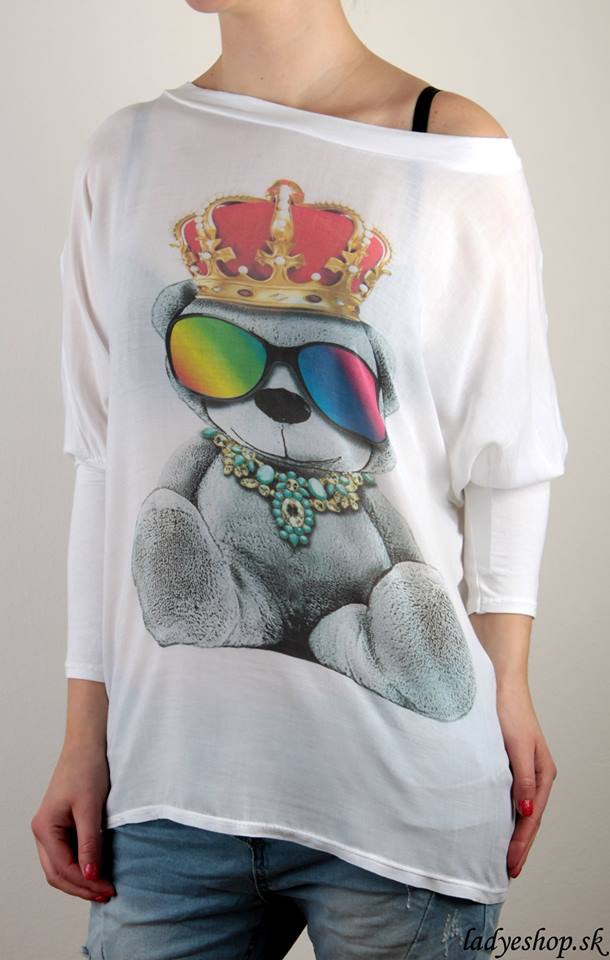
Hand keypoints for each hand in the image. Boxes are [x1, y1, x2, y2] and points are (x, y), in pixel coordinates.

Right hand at [31, 741, 115, 900]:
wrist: (88, 745)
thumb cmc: (87, 769)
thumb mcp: (90, 808)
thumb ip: (90, 844)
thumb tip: (90, 876)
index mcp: (45, 828)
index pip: (62, 868)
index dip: (85, 883)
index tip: (109, 889)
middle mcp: (42, 832)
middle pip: (57, 873)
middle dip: (81, 887)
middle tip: (107, 894)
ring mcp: (50, 829)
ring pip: (60, 866)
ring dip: (80, 879)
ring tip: (103, 887)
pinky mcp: (61, 824)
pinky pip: (66, 854)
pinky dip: (80, 865)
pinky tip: (97, 869)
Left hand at [496, 681, 557, 877]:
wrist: (498, 683)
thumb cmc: (508, 711)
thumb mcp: (516, 747)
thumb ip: (521, 780)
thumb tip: (526, 812)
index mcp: (542, 774)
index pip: (532, 818)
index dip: (521, 843)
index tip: (510, 865)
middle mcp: (535, 775)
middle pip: (529, 819)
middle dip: (520, 846)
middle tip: (508, 871)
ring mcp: (522, 770)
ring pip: (520, 809)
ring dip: (513, 833)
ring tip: (503, 856)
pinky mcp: (508, 763)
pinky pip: (509, 796)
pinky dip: (506, 814)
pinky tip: (496, 823)